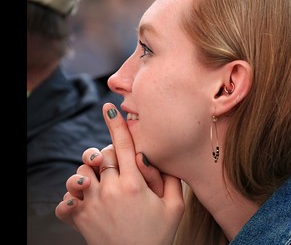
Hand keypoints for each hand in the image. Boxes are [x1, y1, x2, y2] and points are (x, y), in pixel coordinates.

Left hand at [55, 103, 184, 244]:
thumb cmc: (158, 235)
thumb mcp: (175, 208)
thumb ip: (171, 179)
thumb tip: (156, 156)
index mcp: (134, 184)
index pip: (124, 145)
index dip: (116, 124)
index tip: (108, 107)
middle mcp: (110, 190)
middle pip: (101, 155)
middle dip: (107, 154)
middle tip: (117, 165)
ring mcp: (92, 204)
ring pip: (80, 172)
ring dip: (89, 172)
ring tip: (99, 182)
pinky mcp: (80, 218)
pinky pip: (66, 199)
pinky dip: (71, 197)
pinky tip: (84, 200)